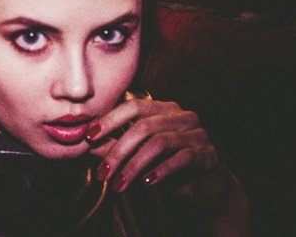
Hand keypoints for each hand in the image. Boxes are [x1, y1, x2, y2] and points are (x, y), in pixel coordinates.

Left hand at [86, 96, 244, 215]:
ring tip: (120, 184)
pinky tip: (147, 183)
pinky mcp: (209, 154)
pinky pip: (182, 158)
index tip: (88, 136)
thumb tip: (86, 142)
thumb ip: (115, 146)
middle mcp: (182, 116)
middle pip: (143, 127)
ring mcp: (197, 133)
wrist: (206, 189)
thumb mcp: (138, 157)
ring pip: (159, 143)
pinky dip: (161, 170)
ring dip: (134, 166)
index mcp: (164, 109)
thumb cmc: (168, 168)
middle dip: (118, 151)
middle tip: (103, 173)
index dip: (109, 119)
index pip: (133, 106)